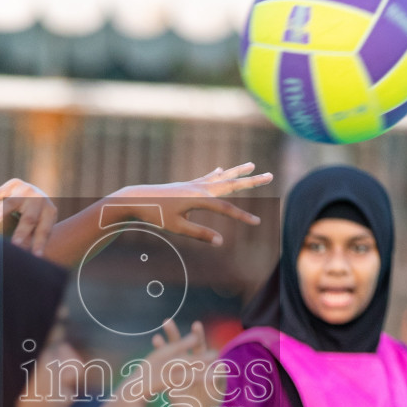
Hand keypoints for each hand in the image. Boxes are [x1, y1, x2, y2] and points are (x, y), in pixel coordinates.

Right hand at [0, 179, 58, 255]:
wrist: (36, 193)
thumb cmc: (37, 219)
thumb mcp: (40, 227)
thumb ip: (34, 241)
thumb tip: (31, 267)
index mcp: (50, 212)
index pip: (43, 231)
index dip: (39, 244)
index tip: (35, 257)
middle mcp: (39, 199)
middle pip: (30, 218)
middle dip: (21, 232)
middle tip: (15, 245)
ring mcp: (26, 189)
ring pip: (11, 203)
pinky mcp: (14, 184)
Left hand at [89, 320, 219, 406]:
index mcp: (136, 392)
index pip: (170, 379)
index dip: (195, 376)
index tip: (214, 376)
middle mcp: (133, 381)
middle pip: (164, 361)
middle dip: (189, 354)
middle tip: (210, 350)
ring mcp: (130, 379)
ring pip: (156, 357)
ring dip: (176, 348)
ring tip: (193, 340)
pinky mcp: (130, 381)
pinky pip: (150, 363)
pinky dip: (165, 355)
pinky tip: (174, 354)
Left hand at [107, 163, 269, 245]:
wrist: (136, 199)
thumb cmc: (156, 215)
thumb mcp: (177, 228)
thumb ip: (200, 234)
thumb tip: (220, 241)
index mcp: (199, 198)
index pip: (227, 208)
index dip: (243, 216)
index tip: (258, 222)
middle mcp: (199, 188)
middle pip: (231, 184)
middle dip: (251, 181)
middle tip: (270, 175)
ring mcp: (193, 184)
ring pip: (221, 177)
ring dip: (237, 171)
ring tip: (252, 165)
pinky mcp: (186, 186)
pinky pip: (207, 178)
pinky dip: (217, 174)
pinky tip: (221, 169)